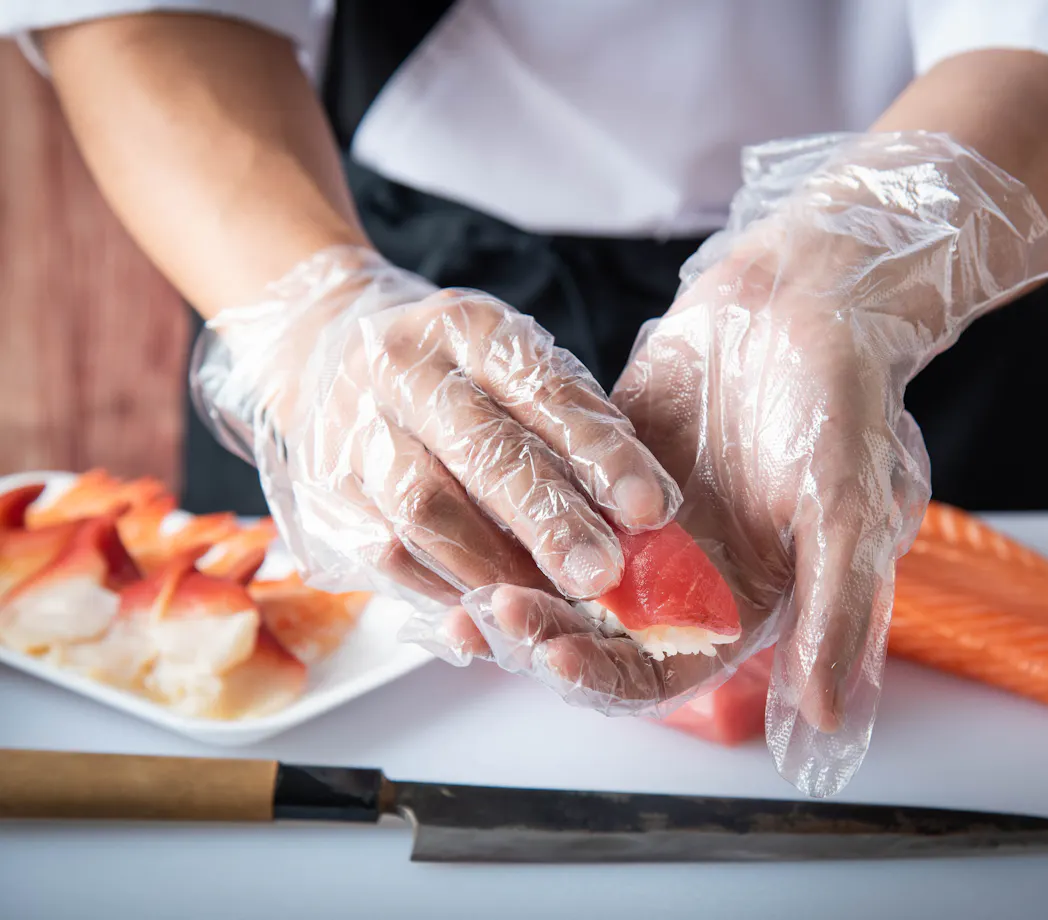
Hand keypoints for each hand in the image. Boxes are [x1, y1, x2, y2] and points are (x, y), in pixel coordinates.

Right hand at [190, 247, 680, 609]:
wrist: (325, 359)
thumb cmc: (455, 377)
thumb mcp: (515, 369)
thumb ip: (576, 428)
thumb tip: (644, 514)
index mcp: (465, 326)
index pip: (543, 389)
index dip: (601, 452)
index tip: (650, 507)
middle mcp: (402, 370)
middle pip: (482, 454)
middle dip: (550, 522)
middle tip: (602, 574)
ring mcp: (352, 431)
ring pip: (426, 513)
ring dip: (498, 568)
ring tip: (556, 604)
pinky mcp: (325, 493)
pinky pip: (389, 554)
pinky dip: (448, 587)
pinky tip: (494, 606)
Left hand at [453, 133, 1047, 795]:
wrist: (812, 297)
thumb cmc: (846, 404)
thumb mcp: (851, 510)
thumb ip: (836, 610)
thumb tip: (826, 716)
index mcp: (736, 600)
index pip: (658, 671)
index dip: (606, 676)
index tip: (556, 658)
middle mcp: (681, 573)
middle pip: (596, 631)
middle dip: (544, 630)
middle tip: (496, 614)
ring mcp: (637, 521)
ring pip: (561, 572)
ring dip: (518, 580)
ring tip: (468, 578)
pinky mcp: (603, 464)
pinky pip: (549, 500)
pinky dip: (515, 511)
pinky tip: (474, 508)